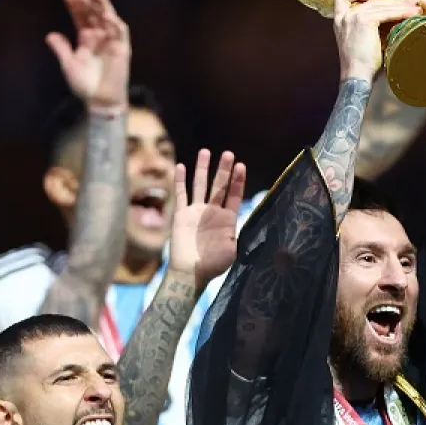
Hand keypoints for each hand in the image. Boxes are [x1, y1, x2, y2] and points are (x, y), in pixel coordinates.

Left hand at [47, 0, 131, 115]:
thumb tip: (50, 35)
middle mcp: (100, 36)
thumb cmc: (84, 85)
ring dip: (102, 4)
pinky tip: (105, 15)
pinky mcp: (123, 49)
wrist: (100, 100)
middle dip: (86, 1)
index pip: (81, 17)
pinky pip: (120, 32)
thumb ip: (61, 49)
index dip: (75, 5)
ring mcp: (112, 41)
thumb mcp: (69, 65)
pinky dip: (114, 22)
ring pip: (108, 17)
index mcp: (86, 39)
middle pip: (93, 13)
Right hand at [168, 149, 246, 288]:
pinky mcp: (182, 215)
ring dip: (202, 169)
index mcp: (227, 220)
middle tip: (228, 153)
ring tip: (205, 151)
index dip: (237, 181)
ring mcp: (196, 212)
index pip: (233, 195)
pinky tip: (181, 167)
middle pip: (218, 186)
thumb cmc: (212, 265)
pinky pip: (181, 195)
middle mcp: (212, 212)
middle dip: (223, 170)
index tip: (240, 165)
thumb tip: (245, 225)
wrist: (189, 273)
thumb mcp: (232, 251)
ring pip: (199, 185)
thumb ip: (237, 235)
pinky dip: (180, 181)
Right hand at [333, 0, 425, 82]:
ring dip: (400, 7)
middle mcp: (344, 16)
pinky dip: (401, 13)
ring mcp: (354, 16)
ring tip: (415, 9)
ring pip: (381, 5)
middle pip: (370, 1)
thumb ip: (369, 30)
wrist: (356, 77)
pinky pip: (387, 13)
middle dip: (390, 2)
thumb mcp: (361, 42)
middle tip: (407, 5)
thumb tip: (389, 23)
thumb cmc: (361, 66)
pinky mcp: (365, 20)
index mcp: (339, 21)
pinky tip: (412, 14)